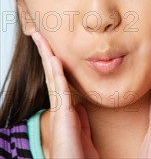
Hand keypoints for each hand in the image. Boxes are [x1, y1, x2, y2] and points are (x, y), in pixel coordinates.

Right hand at [31, 31, 98, 158]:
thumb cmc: (79, 158)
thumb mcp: (83, 133)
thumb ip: (82, 119)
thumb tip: (81, 107)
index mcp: (65, 109)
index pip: (59, 78)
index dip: (55, 60)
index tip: (52, 45)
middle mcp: (59, 107)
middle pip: (51, 73)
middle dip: (46, 52)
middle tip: (39, 33)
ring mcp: (58, 111)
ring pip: (51, 76)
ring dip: (47, 55)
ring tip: (40, 37)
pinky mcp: (62, 117)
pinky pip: (59, 90)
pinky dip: (56, 73)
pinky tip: (54, 58)